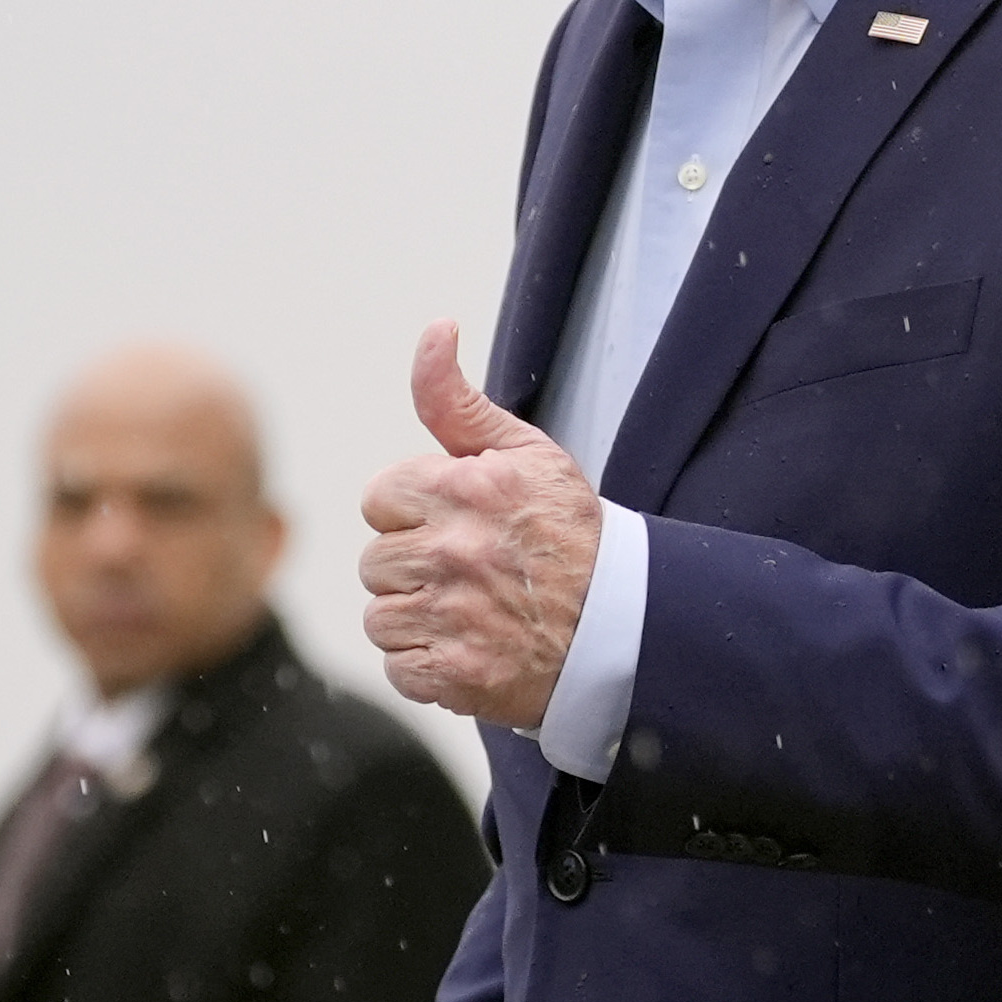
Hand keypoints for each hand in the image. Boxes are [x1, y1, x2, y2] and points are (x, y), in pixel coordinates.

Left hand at [361, 322, 600, 727]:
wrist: (625, 627)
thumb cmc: (570, 535)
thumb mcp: (526, 452)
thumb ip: (458, 399)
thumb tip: (436, 329)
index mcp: (464, 489)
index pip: (380, 498)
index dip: (416, 512)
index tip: (462, 524)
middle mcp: (453, 550)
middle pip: (376, 560)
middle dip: (416, 566)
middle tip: (474, 572)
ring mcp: (451, 616)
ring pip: (382, 615)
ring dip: (419, 618)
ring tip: (473, 612)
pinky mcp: (453, 672)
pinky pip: (400, 666)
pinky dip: (430, 665)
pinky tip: (473, 647)